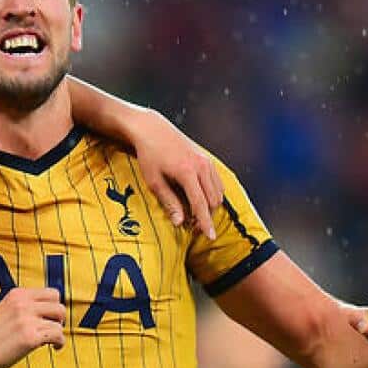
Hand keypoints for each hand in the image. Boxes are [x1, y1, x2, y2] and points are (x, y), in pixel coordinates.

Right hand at [0, 288, 65, 367]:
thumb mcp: (4, 309)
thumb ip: (23, 305)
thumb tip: (48, 307)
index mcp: (17, 294)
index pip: (52, 293)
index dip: (55, 306)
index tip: (50, 318)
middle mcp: (23, 304)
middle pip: (59, 306)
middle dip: (59, 319)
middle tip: (52, 329)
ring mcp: (26, 320)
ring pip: (59, 322)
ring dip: (58, 333)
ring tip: (50, 341)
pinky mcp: (30, 338)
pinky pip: (58, 336)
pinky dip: (60, 343)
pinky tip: (55, 348)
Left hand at [129, 110, 223, 238]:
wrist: (152, 130)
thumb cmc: (149, 156)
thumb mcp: (154, 181)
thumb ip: (169, 202)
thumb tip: (180, 222)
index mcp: (187, 172)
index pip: (201, 204)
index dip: (206, 222)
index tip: (210, 237)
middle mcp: (201, 166)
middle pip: (213, 200)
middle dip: (207, 216)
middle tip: (193, 227)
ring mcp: (207, 161)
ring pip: (218, 192)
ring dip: (210, 206)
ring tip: (195, 215)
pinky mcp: (207, 159)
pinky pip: (217, 182)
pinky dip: (212, 195)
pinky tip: (200, 200)